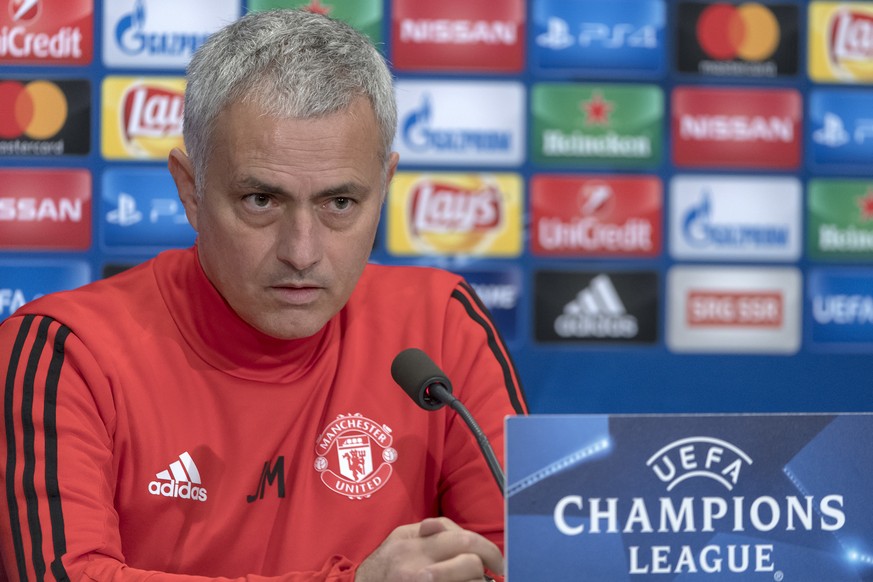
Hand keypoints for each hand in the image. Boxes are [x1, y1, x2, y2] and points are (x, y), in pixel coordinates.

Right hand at [355, 517, 503, 581]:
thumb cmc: (384, 566)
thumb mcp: (399, 538)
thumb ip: (430, 529)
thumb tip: (456, 532)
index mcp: (413, 546)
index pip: (462, 540)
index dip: (488, 550)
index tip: (496, 562)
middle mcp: (418, 571)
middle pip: (470, 564)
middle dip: (484, 568)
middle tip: (491, 573)